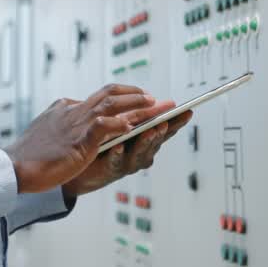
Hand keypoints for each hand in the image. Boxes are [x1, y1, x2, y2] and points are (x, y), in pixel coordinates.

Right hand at [2, 84, 155, 193]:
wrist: (13, 166)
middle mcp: (73, 111)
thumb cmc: (30, 152)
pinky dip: (119, 124)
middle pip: (110, 94)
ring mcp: (76, 124)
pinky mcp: (77, 141)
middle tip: (155, 98)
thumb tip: (76, 109)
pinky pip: (103, 127)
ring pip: (111, 105)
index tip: (140, 97)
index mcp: (67, 107)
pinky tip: (133, 126)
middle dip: (136, 94)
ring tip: (154, 106)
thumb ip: (64, 118)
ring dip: (135, 105)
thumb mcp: (49, 127)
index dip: (123, 95)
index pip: (100, 96)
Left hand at [62, 107, 192, 198]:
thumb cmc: (103, 144)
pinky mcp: (109, 169)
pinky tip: (119, 145)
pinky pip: (115, 161)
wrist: (79, 166)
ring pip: (139, 153)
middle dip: (161, 131)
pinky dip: (118, 154)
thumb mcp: (120, 125)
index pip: (163, 129)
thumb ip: (134, 114)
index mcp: (143, 140)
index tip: (188, 111)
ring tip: (149, 131)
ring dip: (145, 142)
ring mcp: (126, 162)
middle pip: (155, 141)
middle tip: (165, 122)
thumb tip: (149, 97)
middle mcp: (138, 152)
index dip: (176, 122)